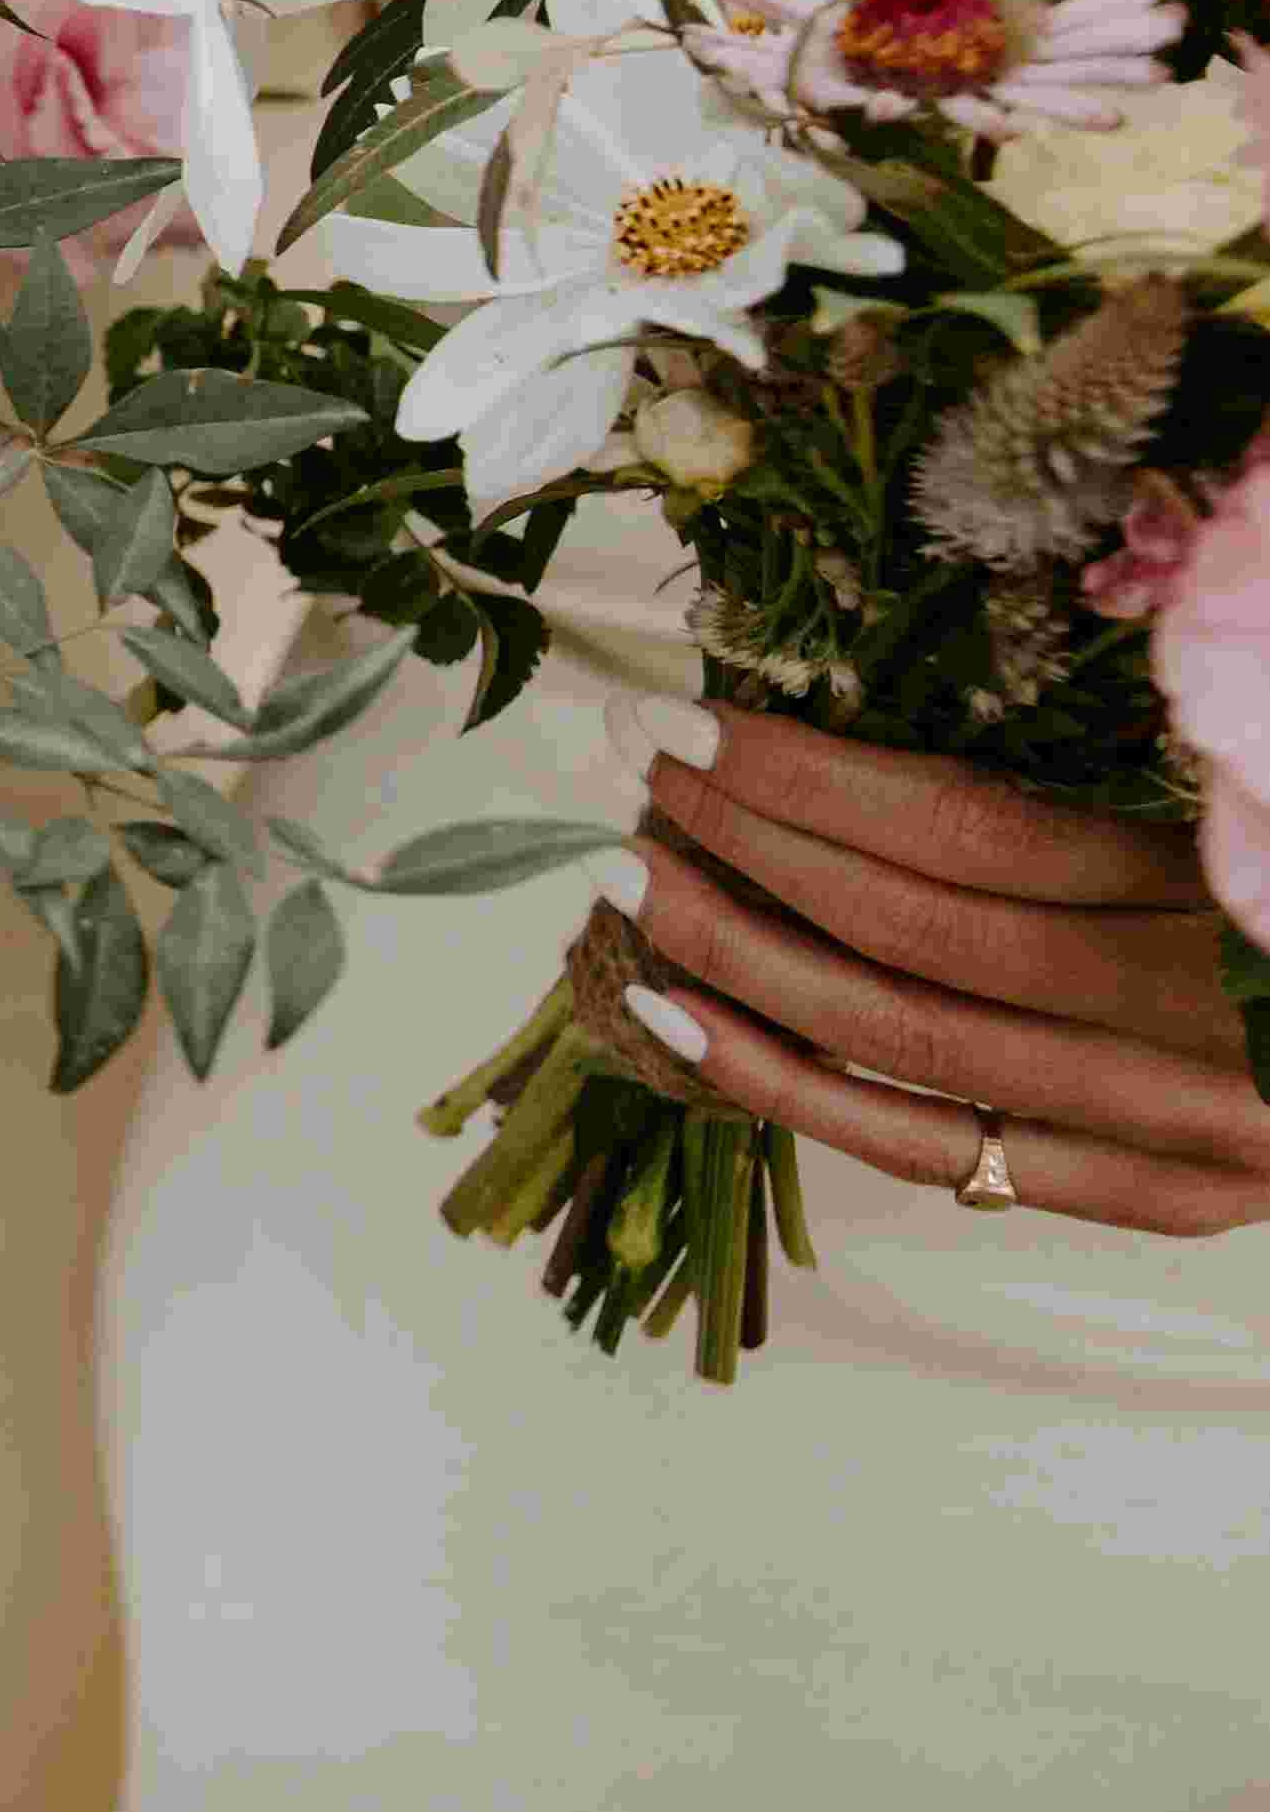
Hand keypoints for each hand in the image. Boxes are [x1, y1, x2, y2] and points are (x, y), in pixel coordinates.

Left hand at [615, 696, 1269, 1240]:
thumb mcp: (1245, 781)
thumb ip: (1134, 741)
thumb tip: (937, 638)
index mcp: (1228, 876)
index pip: (971, 830)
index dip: (809, 775)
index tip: (691, 715)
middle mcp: (1205, 1007)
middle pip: (914, 930)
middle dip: (745, 844)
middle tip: (631, 772)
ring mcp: (1185, 1123)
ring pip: (904, 1040)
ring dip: (736, 952)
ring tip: (628, 875)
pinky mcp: (1167, 1197)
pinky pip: (940, 1151)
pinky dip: (788, 1084)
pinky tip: (675, 1015)